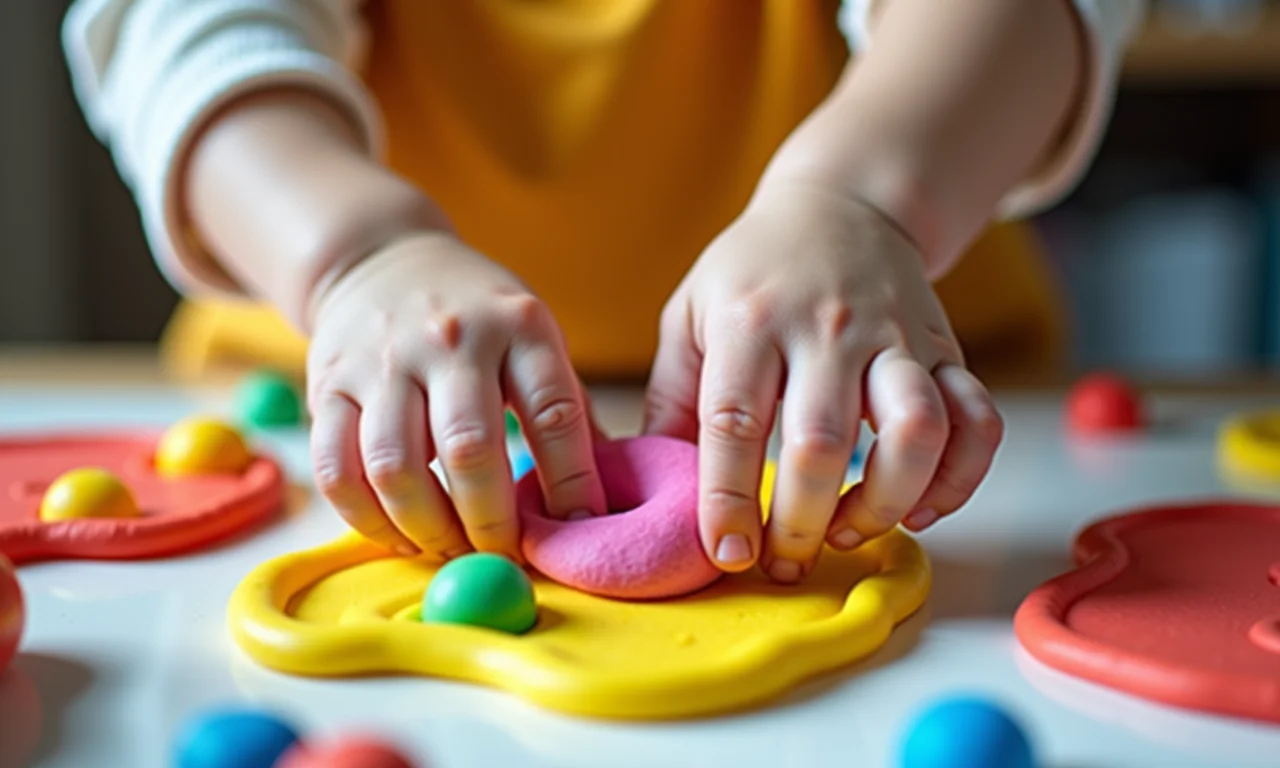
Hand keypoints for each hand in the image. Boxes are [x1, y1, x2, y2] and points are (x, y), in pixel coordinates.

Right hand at [306, 231, 607, 560]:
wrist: (381, 262)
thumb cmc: (477, 318)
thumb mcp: (535, 339)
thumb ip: (567, 410)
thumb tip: (602, 500)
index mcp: (520, 326)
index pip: (554, 412)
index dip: (571, 482)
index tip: (581, 531)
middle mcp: (451, 338)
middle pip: (471, 450)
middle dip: (491, 523)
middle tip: (504, 556)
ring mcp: (382, 360)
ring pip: (396, 468)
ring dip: (427, 529)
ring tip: (450, 549)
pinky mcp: (327, 386)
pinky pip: (337, 471)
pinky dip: (366, 520)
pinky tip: (398, 533)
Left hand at [643, 179, 1002, 582]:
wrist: (841, 204)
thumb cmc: (753, 272)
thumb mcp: (690, 315)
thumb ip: (672, 397)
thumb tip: (651, 482)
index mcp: (750, 321)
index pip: (735, 420)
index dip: (728, 498)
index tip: (726, 552)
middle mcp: (825, 327)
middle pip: (821, 441)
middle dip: (802, 522)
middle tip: (783, 563)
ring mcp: (894, 337)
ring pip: (915, 430)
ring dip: (886, 502)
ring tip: (849, 532)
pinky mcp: (947, 349)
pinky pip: (978, 421)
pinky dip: (960, 478)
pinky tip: (920, 508)